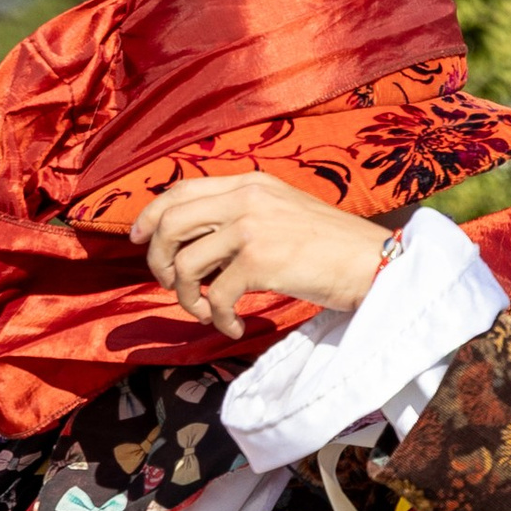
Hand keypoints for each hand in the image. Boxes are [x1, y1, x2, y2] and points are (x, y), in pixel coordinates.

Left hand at [128, 172, 391, 339]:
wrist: (374, 263)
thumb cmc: (330, 248)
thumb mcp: (281, 213)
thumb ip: (240, 217)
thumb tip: (192, 245)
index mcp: (249, 182)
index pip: (179, 190)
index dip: (149, 216)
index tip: (137, 241)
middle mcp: (246, 197)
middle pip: (169, 224)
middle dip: (157, 261)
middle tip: (170, 286)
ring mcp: (251, 227)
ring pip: (183, 264)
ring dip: (186, 298)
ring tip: (208, 313)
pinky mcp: (259, 260)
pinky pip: (214, 296)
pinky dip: (218, 320)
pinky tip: (235, 328)